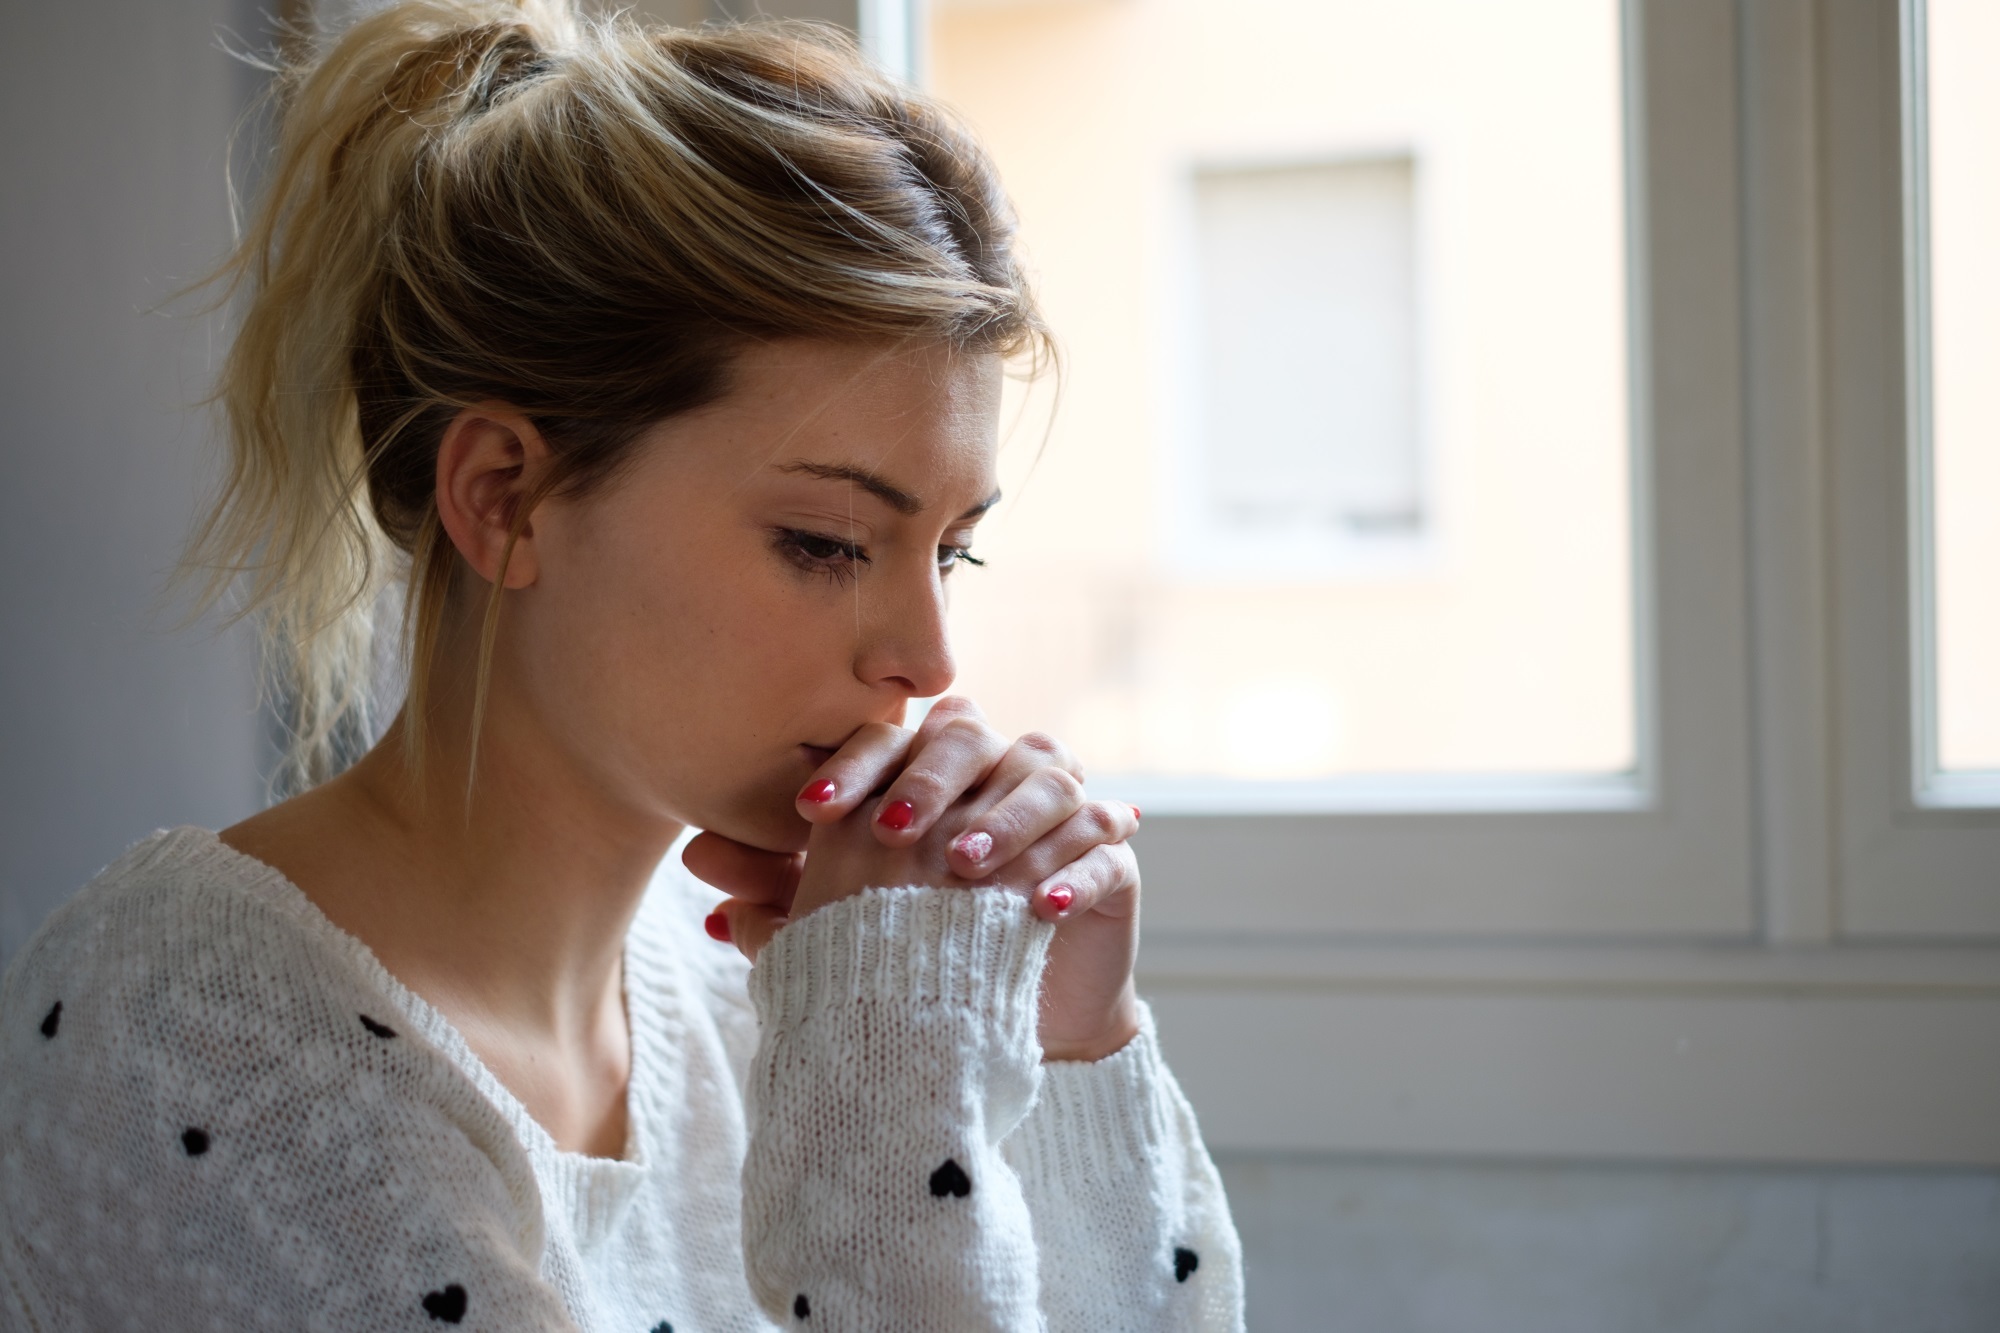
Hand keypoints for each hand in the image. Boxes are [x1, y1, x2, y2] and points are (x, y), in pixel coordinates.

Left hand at [683, 697, 1143, 1060]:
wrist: (992, 1034)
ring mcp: (1063, 812)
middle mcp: (997, 773)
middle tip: (890, 830)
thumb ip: (773, 890)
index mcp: (929, 769)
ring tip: (960, 868)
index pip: (893, 739)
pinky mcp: (1113, 861)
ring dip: (1003, 820)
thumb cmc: (904, 959)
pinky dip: (1071, 872)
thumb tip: (693, 863)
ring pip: (1046, 779)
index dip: (852, 766)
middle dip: (928, 779)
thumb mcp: (832, 928)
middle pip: (972, 737)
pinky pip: (1103, 848)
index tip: (806, 813)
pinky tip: (1035, 909)